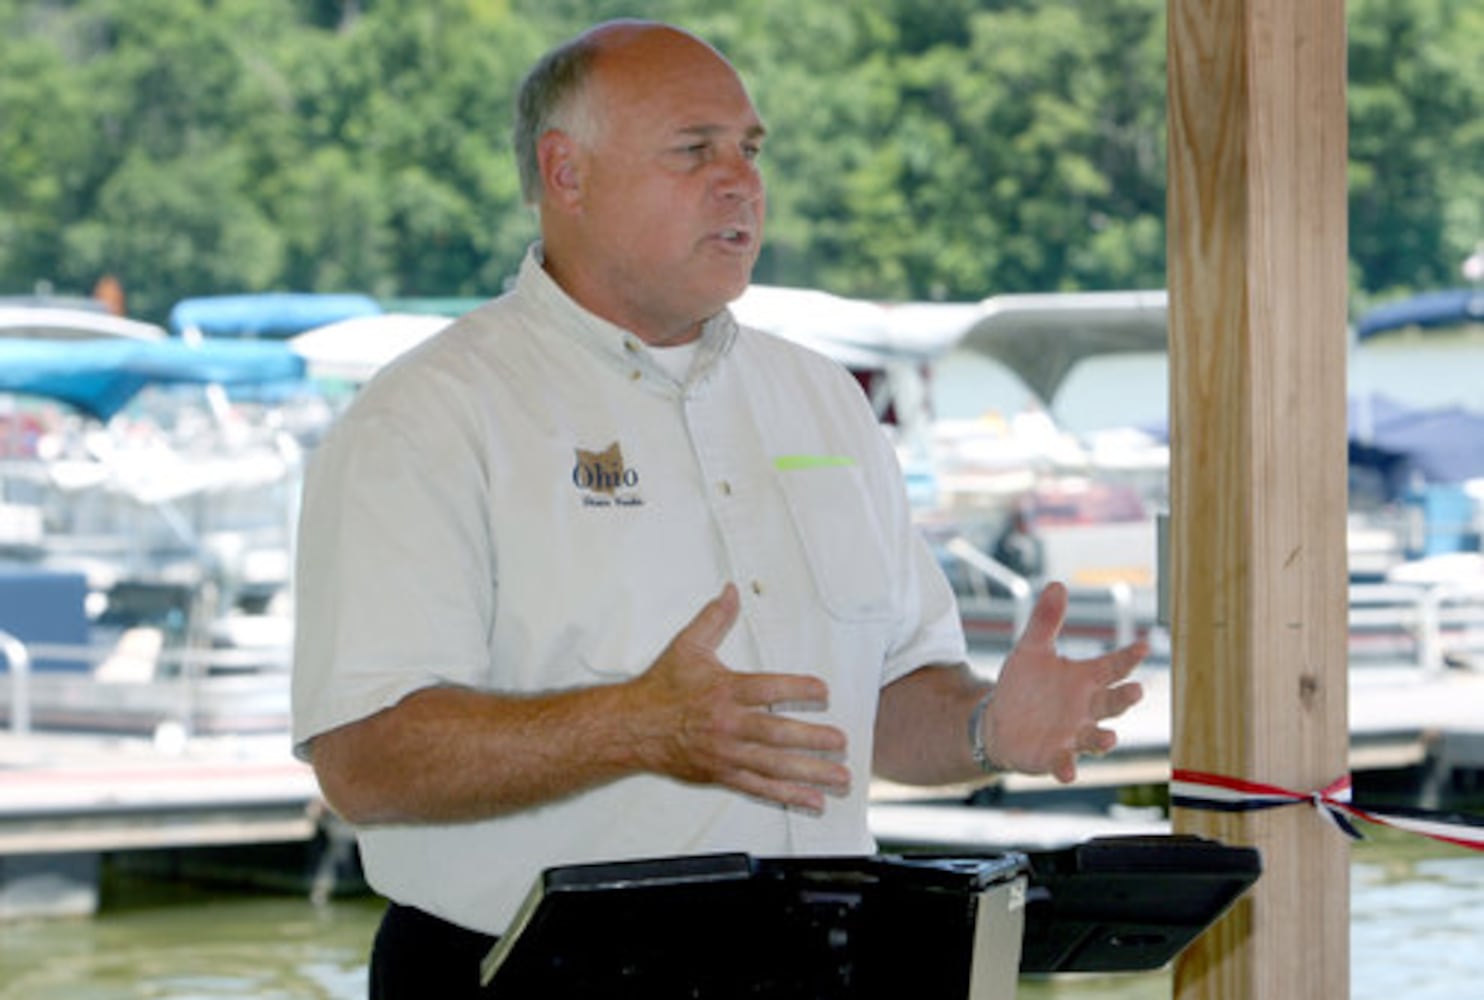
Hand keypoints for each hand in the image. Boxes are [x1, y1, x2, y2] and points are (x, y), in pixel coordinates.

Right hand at [624, 583, 850, 811]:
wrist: (631, 727)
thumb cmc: (661, 687)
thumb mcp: (687, 646)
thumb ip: (715, 619)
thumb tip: (732, 590)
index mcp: (724, 691)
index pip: (768, 689)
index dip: (798, 689)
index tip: (823, 691)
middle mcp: (728, 724)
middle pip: (777, 733)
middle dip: (813, 739)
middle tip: (841, 741)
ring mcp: (726, 753)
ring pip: (774, 766)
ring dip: (810, 773)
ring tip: (840, 777)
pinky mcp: (721, 774)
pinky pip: (759, 788)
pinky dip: (788, 796)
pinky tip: (813, 800)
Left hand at [987, 582, 1145, 782]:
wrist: (999, 722)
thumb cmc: (1024, 686)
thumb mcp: (1031, 649)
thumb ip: (1045, 620)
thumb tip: (1057, 584)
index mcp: (1084, 680)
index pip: (1113, 666)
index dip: (1129, 656)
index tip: (1144, 645)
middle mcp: (1086, 709)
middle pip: (1112, 703)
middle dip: (1124, 698)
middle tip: (1136, 690)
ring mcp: (1072, 734)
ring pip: (1096, 737)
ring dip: (1103, 739)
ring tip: (1109, 739)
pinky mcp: (1053, 755)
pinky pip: (1064, 762)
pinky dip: (1067, 767)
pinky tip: (1067, 771)